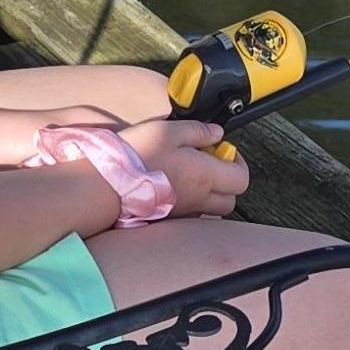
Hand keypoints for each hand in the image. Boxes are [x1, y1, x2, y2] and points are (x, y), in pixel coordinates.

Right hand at [126, 112, 250, 219]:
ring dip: (209, 194)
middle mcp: (199, 198)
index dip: (239, 163)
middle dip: (227, 182)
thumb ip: (198, 131)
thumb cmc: (136, 156)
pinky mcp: (168, 218)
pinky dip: (190, 202)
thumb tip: (217, 133)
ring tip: (191, 174)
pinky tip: (173, 185)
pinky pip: (190, 215)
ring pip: (210, 210)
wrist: (107, 185)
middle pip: (231, 200)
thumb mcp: (168, 131)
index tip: (225, 150)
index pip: (241, 178)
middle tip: (211, 163)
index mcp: (205, 175)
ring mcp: (183, 212)